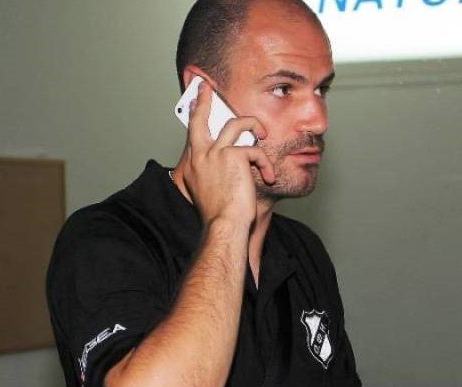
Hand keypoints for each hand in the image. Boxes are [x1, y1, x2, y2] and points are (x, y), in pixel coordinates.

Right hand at [180, 81, 274, 224]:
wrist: (225, 224)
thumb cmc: (220, 214)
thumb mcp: (209, 191)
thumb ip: (213, 173)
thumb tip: (227, 162)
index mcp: (194, 164)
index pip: (192, 133)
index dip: (195, 114)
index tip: (197, 98)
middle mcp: (201, 155)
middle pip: (201, 118)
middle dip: (205, 100)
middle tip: (207, 86)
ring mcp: (216, 153)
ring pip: (236, 124)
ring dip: (254, 125)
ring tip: (264, 134)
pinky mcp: (234, 156)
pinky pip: (255, 150)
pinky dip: (265, 163)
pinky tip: (269, 177)